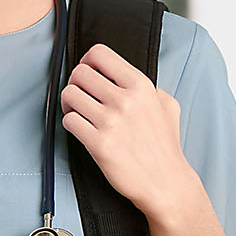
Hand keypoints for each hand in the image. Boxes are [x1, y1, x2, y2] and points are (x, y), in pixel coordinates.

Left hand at [60, 43, 199, 219]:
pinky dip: (70, 124)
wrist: (166, 182)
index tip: (87, 72)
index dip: (87, 61)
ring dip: (69, 104)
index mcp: (141, 86)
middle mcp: (126, 100)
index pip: (100, 53)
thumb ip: (145, 86)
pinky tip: (82, 130)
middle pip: (79, 73)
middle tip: (81, 96)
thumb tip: (119, 73)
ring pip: (69, 94)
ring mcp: (111, 122)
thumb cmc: (164, 145)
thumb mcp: (166, 104)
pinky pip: (68, 121)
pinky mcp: (99, 143)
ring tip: (79, 113)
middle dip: (75, 84)